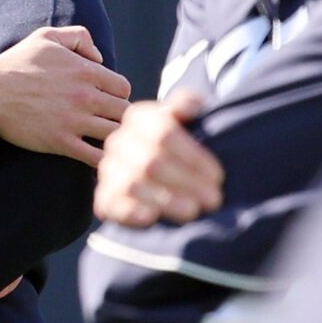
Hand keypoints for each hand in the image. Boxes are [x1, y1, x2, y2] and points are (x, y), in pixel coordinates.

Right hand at [0, 26, 130, 165]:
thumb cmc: (18, 62)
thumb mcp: (48, 36)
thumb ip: (80, 37)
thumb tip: (100, 58)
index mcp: (85, 71)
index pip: (123, 88)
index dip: (118, 95)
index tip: (107, 101)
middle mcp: (85, 95)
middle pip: (124, 112)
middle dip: (119, 117)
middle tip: (108, 122)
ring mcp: (74, 120)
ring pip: (116, 133)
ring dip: (115, 138)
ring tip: (105, 140)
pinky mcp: (61, 142)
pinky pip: (96, 157)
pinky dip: (104, 159)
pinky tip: (99, 157)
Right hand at [93, 89, 223, 225]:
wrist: (157, 167)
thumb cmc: (178, 144)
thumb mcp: (185, 120)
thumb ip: (188, 105)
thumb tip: (193, 105)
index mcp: (138, 117)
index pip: (164, 133)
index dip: (193, 157)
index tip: (217, 176)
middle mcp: (118, 141)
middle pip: (152, 162)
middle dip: (186, 182)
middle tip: (213, 199)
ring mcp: (109, 169)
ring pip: (135, 184)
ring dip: (167, 200)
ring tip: (193, 211)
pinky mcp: (104, 197)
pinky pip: (113, 204)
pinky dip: (131, 212)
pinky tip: (151, 217)